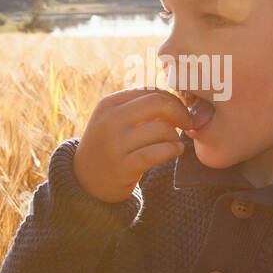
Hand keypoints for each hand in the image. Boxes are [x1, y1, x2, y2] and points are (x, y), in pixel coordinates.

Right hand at [72, 87, 189, 202]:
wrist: (85, 181)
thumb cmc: (109, 146)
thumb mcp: (114, 120)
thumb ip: (138, 107)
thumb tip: (176, 100)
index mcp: (109, 104)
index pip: (150, 91)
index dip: (172, 99)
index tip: (180, 111)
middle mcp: (110, 121)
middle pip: (158, 104)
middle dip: (180, 112)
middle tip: (187, 122)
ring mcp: (115, 144)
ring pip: (161, 129)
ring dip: (175, 136)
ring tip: (175, 142)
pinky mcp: (123, 167)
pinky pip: (158, 153)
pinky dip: (173, 150)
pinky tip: (176, 151)